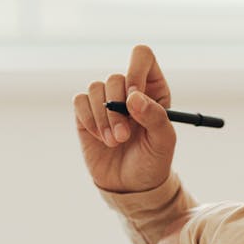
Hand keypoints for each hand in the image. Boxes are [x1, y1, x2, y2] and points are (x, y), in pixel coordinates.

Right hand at [72, 45, 175, 192]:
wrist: (130, 185)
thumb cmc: (153, 161)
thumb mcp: (164, 141)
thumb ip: (155, 116)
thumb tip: (133, 96)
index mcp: (153, 89)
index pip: (142, 58)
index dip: (136, 72)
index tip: (133, 98)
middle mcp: (128, 90)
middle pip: (116, 77)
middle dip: (118, 110)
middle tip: (124, 136)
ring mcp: (106, 100)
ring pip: (96, 88)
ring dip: (104, 118)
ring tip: (114, 142)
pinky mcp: (86, 113)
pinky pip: (79, 101)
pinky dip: (89, 119)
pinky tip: (100, 138)